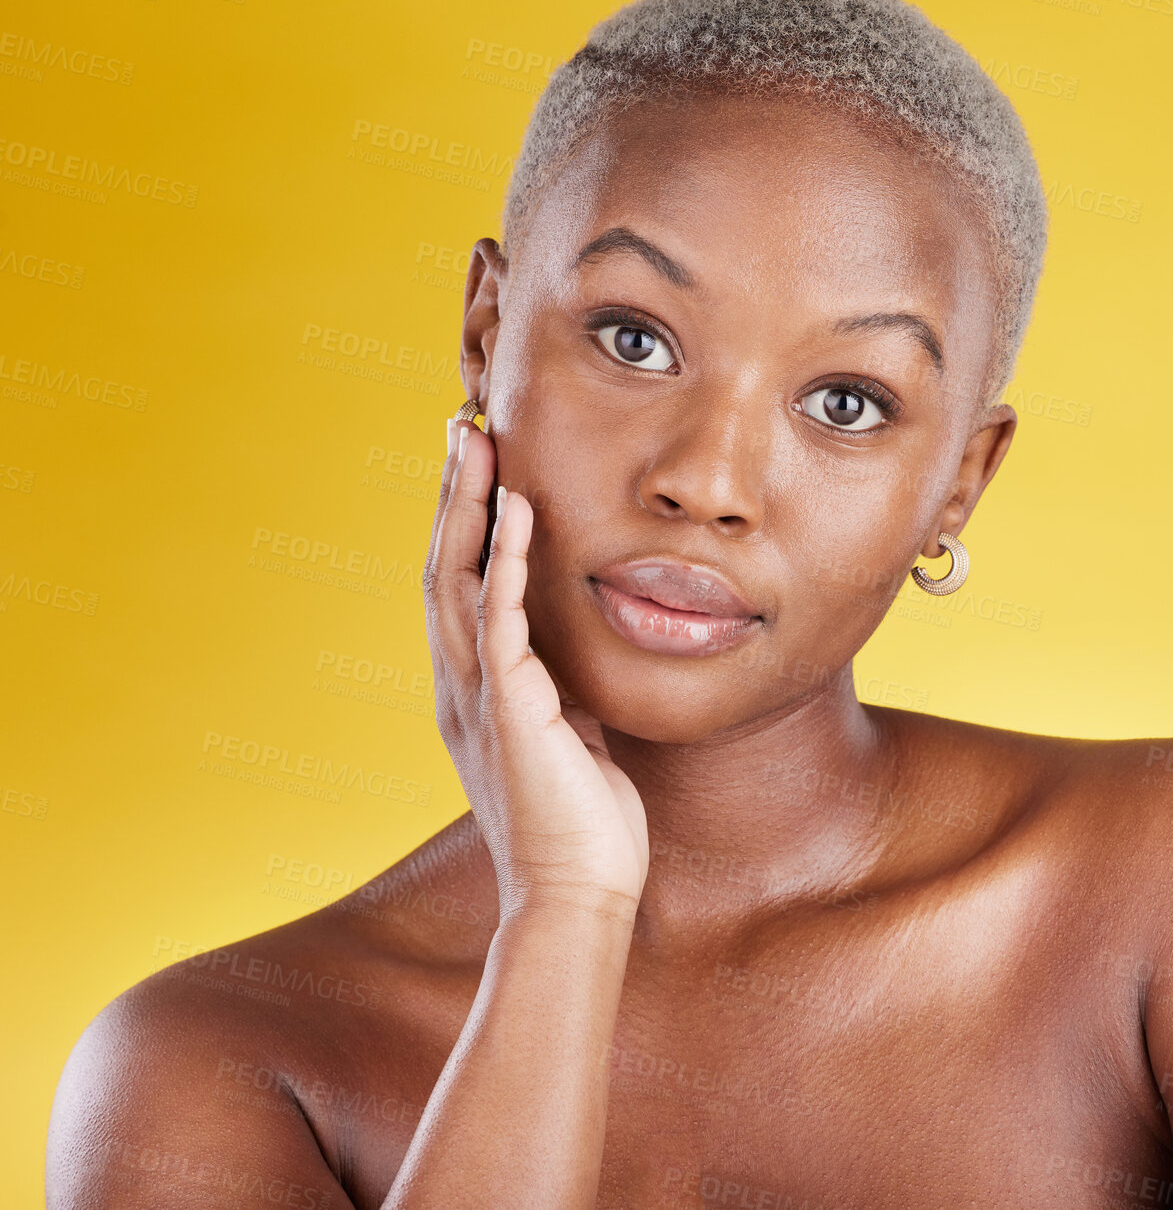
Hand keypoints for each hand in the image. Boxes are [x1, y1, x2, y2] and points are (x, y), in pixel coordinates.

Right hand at [423, 416, 648, 916]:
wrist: (578, 895)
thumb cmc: (581, 825)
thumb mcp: (567, 738)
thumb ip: (555, 693)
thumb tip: (567, 663)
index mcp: (476, 692)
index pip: (458, 587)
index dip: (463, 523)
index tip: (479, 466)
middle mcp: (462, 686)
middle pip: (441, 568)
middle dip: (452, 495)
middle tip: (462, 428)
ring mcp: (479, 696)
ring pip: (455, 579)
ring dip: (466, 506)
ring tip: (476, 442)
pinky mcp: (511, 709)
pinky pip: (500, 618)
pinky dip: (503, 558)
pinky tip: (514, 507)